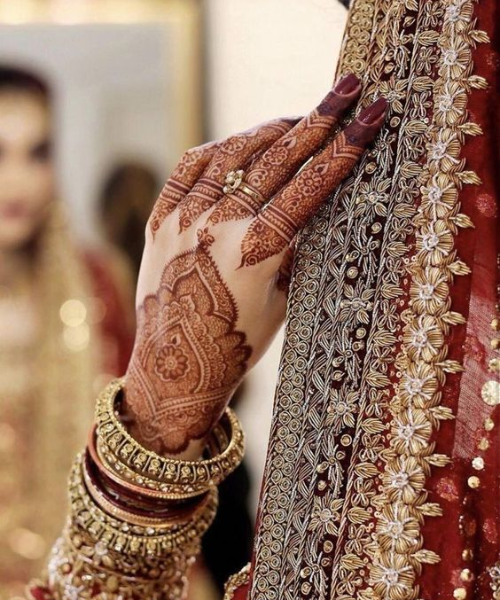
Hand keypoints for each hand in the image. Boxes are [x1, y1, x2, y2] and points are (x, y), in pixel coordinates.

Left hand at [124, 74, 386, 458]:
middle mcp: (218, 227)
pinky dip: (220, 150)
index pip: (310, 185)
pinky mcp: (160, 221)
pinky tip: (241, 144)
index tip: (370, 116)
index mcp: (258, 251)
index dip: (345, 148)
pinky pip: (190, 168)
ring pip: (233, 153)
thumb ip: (294, 248)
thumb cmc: (238, 343)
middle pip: (278, 158)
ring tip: (298, 120)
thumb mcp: (281, 299)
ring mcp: (184, 219)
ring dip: (270, 130)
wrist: (176, 367)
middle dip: (319, 119)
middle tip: (348, 90)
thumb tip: (309, 203)